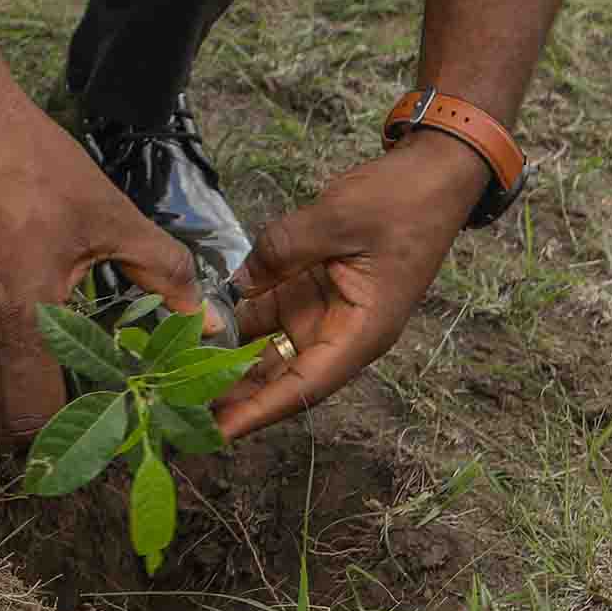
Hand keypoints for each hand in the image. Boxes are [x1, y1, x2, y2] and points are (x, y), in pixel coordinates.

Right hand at [0, 90, 209, 445]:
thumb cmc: (36, 166)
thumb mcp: (110, 216)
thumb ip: (164, 273)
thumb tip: (204, 321)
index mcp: (20, 318)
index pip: (31, 419)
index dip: (68, 434)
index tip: (99, 420)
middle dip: (33, 425)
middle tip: (74, 402)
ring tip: (37, 373)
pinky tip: (7, 327)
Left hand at [212, 130, 485, 441]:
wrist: (431, 177)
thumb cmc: (399, 204)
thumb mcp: (337, 220)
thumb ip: (283, 249)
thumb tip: (240, 281)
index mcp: (362, 332)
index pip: (305, 385)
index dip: (261, 411)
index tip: (220, 433)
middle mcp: (344, 331)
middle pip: (284, 375)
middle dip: (237, 394)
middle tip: (181, 408)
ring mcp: (328, 310)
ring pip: (273, 347)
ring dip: (233, 360)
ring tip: (180, 374)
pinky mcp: (315, 287)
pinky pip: (272, 313)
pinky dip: (241, 320)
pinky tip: (201, 324)